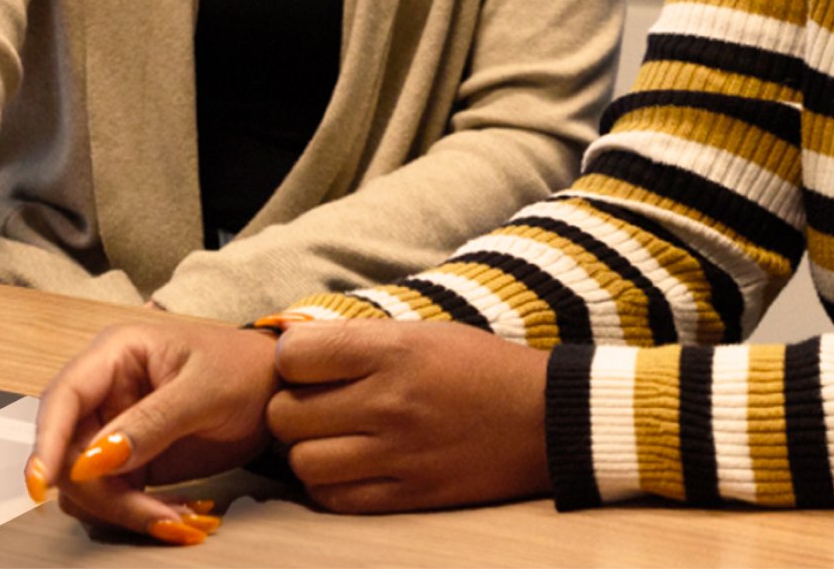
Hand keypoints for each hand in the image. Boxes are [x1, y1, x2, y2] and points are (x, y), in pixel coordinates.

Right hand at [31, 321, 278, 544]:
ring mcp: (115, 428)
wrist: (278, 392)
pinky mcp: (131, 460)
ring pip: (88, 482)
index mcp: (115, 354)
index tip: (41, 485)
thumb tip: (95, 459)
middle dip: (104, 492)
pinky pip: (114, 496)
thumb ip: (151, 423)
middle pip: (70, 450)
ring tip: (182, 519)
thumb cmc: (244, 370)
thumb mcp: (204, 392)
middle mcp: (105, 391)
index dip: (46, 441)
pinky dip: (141, 515)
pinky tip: (180, 517)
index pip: (63, 396)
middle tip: (160, 518)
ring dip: (126, 510)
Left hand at [266, 319, 549, 512]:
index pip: (292, 357)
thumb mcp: (419, 333)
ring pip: (303, 463)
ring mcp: (399, 454)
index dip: (290, 361)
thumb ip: (356, 340)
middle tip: (313, 406)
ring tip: (330, 440)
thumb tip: (289, 344)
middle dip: (290, 409)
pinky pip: (335, 499)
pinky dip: (330, 486)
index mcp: (391, 351)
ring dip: (308, 451)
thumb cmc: (478, 367)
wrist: (546, 419)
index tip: (307, 366)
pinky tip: (349, 468)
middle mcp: (389, 403)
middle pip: (286, 415)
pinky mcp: (411, 495)